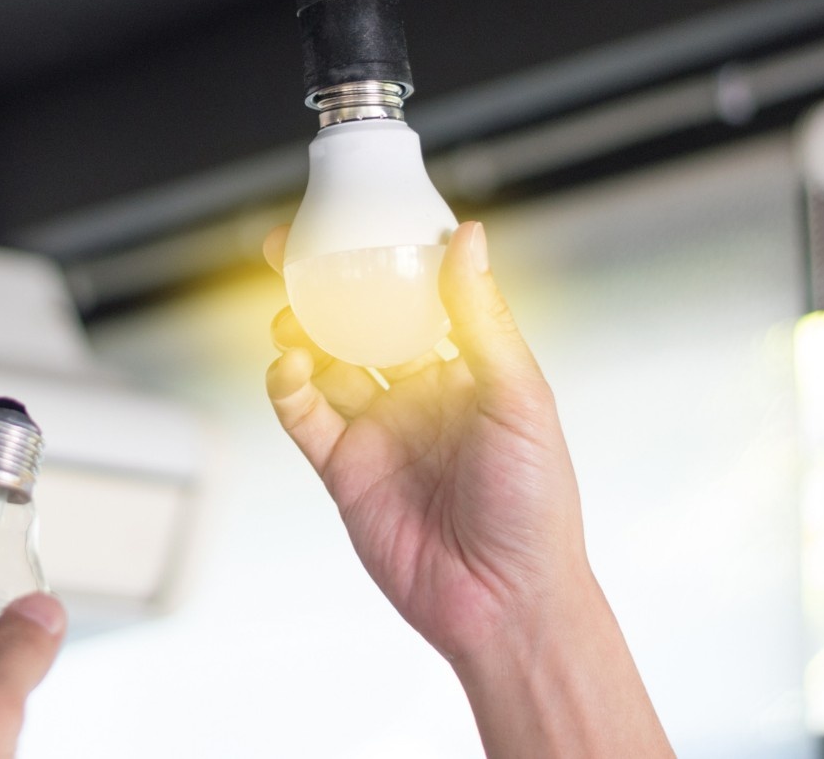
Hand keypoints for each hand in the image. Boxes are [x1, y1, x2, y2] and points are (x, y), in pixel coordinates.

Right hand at [266, 222, 671, 756]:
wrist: (505, 602)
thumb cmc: (536, 507)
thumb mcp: (519, 397)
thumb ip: (480, 319)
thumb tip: (467, 238)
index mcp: (466, 370)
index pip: (417, 297)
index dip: (382, 258)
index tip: (353, 221)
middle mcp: (418, 395)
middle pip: (358, 324)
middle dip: (323, 287)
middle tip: (290, 253)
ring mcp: (377, 431)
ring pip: (323, 363)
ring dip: (300, 333)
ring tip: (289, 316)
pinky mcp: (342, 469)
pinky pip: (303, 416)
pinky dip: (287, 388)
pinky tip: (288, 370)